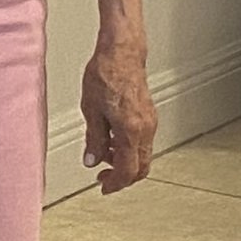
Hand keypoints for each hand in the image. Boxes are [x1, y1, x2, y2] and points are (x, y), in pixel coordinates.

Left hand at [80, 40, 156, 194]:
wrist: (121, 52)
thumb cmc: (106, 73)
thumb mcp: (91, 111)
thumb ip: (93, 139)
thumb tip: (92, 160)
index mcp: (131, 130)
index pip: (127, 170)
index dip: (115, 184)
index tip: (103, 187)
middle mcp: (145, 128)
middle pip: (140, 167)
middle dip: (122, 177)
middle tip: (103, 177)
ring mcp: (150, 121)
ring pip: (142, 155)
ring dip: (125, 161)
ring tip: (104, 154)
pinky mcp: (149, 114)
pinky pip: (142, 141)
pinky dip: (129, 148)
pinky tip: (113, 140)